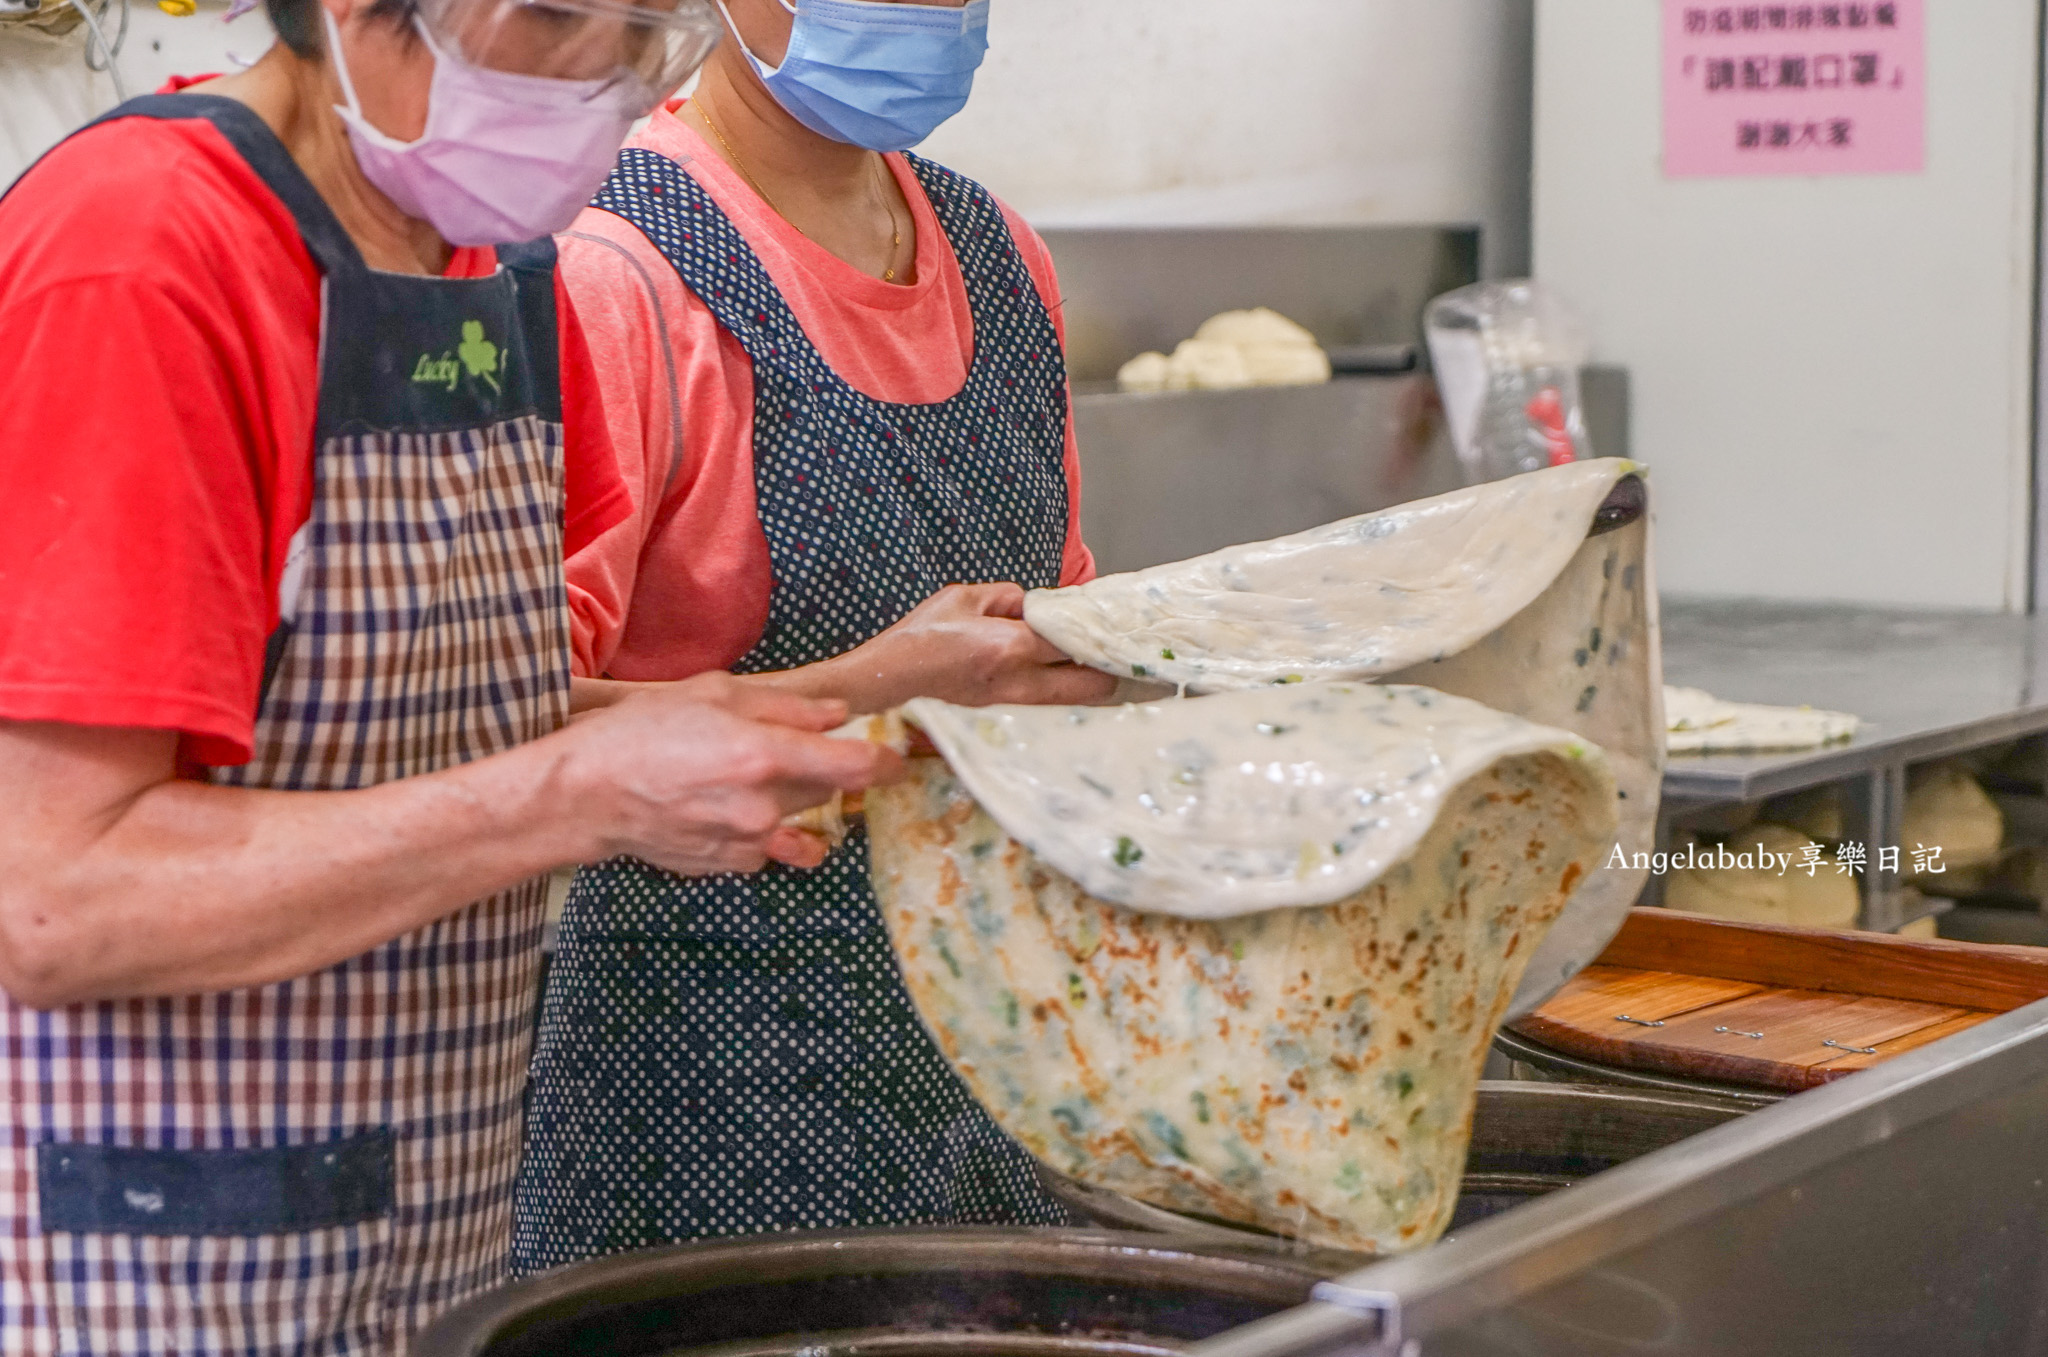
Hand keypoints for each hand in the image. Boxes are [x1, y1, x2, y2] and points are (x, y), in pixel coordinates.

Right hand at [565, 673, 901, 875]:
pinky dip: (762, 827)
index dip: (885, 764)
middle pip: (828, 791)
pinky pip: (769, 845)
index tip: (897, 759)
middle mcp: (764, 806)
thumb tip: (838, 716)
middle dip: (820, 771)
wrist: (588, 794)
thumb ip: (786, 708)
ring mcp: (748, 842)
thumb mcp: (715, 696)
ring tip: (755, 780)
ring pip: (800, 820)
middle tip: (788, 750)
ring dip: (792, 800)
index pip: (854, 768)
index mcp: (764, 755)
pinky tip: (728, 807)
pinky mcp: (730, 864)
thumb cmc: (643, 733)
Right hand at [817, 583, 1118, 712]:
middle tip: (1127, 656)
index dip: (1100, 632)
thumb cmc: (921, 634)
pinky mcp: (1003, 714)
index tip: (1122, 625)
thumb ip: (1008, 598)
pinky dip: (1067, 696)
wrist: (889, 680)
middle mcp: (1018, 681)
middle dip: (1113, 671)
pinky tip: (1075, 684)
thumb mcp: (963, 597)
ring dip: (1093, 687)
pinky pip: (1050, 706)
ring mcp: (1012, 704)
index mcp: (1009, 646)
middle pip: (1089, 686)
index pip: (1073, 641)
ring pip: (1074, 704)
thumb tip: (1037, 608)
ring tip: (1112, 672)